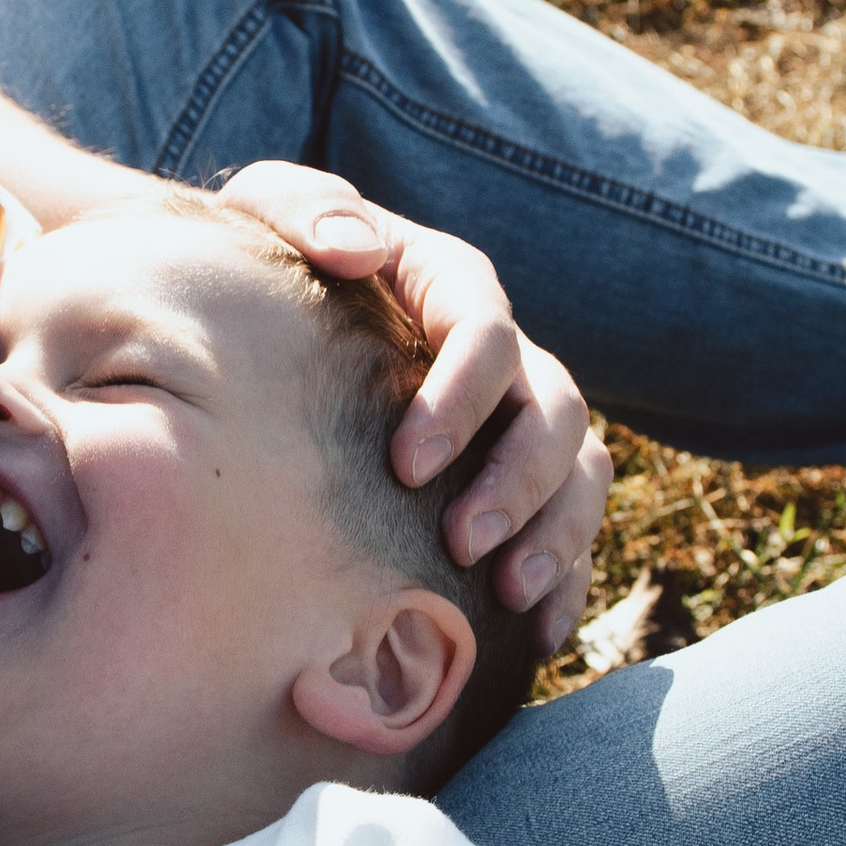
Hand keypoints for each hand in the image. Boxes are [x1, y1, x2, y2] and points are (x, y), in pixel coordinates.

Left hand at [213, 162, 609, 653]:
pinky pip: (572, 525)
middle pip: (552, 410)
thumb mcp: (272, 211)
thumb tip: (358, 247)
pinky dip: (565, 577)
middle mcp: (501, 352)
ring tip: (510, 594)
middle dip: (518, 481)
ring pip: (578, 470)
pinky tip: (535, 633)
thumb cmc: (269, 260)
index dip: (461, 398)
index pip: (487, 332)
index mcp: (450, 283)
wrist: (268, 314)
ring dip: (557, 533)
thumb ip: (307, 211)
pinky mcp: (518, 477)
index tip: (405, 464)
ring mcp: (516, 417)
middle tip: (462, 544)